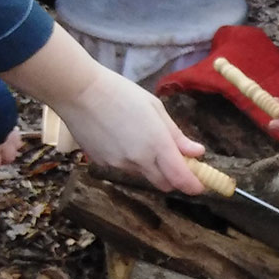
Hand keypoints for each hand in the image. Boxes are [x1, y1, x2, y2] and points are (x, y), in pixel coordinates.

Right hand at [2, 30, 205, 192]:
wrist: (78, 92)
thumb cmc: (120, 93)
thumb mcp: (155, 108)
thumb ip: (176, 135)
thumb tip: (197, 153)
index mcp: (157, 144)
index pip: (181, 178)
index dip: (193, 186)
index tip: (200, 185)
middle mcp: (139, 160)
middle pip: (164, 184)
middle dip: (174, 178)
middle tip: (177, 162)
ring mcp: (119, 164)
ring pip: (144, 175)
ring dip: (151, 167)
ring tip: (142, 140)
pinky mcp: (103, 164)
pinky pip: (124, 168)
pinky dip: (130, 161)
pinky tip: (121, 139)